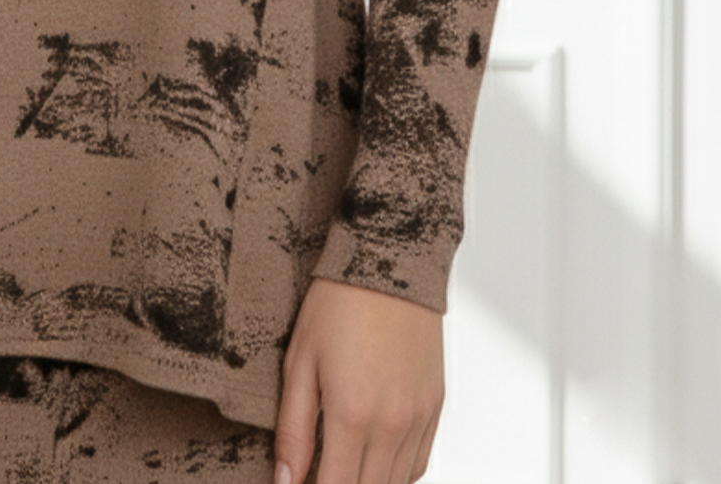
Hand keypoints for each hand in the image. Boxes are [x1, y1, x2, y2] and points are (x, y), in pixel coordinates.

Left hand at [273, 277, 443, 483]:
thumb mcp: (300, 360)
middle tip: (316, 474)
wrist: (389, 258)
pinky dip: (395, 473)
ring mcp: (419, 418)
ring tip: (340, 466)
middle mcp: (392, 425)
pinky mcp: (436, 406)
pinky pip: (419, 463)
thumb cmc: (338, 302)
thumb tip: (284, 481)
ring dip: (367, 483)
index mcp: (353, 415)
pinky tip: (373, 460)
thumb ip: (293, 429)